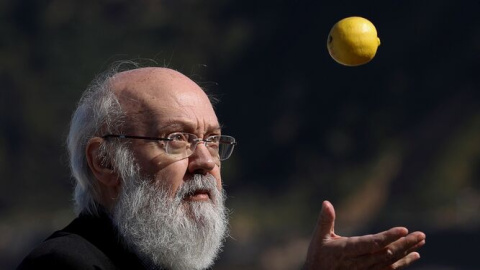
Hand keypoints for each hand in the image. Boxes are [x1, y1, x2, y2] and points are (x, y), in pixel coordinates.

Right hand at [305, 201, 425, 269]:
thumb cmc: (318, 256)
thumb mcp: (319, 237)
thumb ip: (325, 220)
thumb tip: (326, 203)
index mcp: (346, 250)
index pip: (371, 243)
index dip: (388, 237)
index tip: (404, 230)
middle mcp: (358, 263)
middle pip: (386, 253)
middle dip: (404, 244)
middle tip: (421, 235)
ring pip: (390, 262)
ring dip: (406, 252)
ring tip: (420, 242)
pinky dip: (403, 263)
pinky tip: (413, 255)